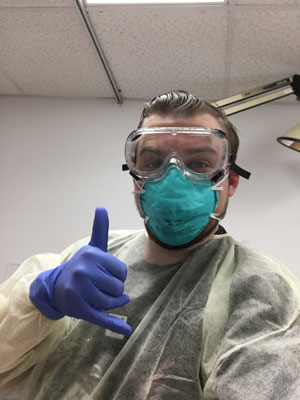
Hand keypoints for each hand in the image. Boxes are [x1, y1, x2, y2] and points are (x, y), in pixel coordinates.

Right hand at [30, 207, 131, 334]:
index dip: (118, 275)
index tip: (106, 273)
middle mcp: (83, 271)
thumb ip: (99, 229)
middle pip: (119, 287)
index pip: (122, 271)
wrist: (57, 287)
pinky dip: (115, 326)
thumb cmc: (82, 266)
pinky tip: (127, 331)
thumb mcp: (92, 248)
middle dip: (115, 289)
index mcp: (91, 255)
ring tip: (100, 297)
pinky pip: (102, 318)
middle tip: (101, 286)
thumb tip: (101, 207)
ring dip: (113, 303)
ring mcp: (80, 291)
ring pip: (113, 302)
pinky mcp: (79, 310)